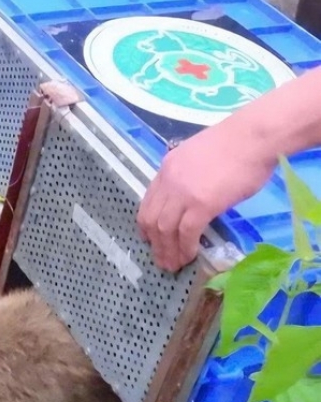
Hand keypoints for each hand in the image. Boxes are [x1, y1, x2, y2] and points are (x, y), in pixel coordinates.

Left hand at [137, 123, 275, 271]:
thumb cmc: (237, 144)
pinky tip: (189, 256)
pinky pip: (186, 232)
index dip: (147, 224)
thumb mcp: (198, 156)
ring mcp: (183, 193)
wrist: (255, 137)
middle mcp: (168, 181)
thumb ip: (188, 175)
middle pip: (152, 218)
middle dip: (154, 243)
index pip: (148, 202)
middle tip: (161, 259)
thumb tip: (192, 195)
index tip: (150, 238)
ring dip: (168, 250)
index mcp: (167, 168)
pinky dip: (185, 247)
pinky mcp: (201, 204)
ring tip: (173, 265)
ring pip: (165, 229)